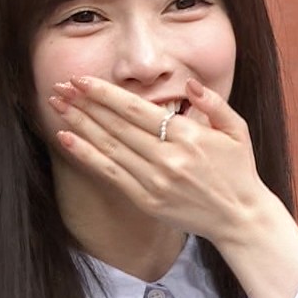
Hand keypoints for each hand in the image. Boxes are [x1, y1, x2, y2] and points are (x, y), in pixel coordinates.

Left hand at [48, 75, 272, 243]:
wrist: (240, 218)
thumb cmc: (238, 171)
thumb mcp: (236, 130)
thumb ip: (213, 103)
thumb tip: (188, 83)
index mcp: (188, 136)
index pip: (136, 109)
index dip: (104, 93)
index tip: (81, 79)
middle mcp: (168, 158)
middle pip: (116, 125)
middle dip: (84, 103)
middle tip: (59, 87)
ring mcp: (155, 181)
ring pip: (108, 147)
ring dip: (79, 124)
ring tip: (56, 106)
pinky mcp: (146, 201)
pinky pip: (110, 174)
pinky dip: (86, 156)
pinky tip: (67, 139)